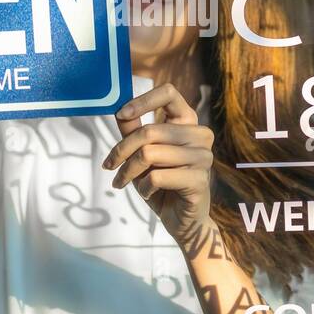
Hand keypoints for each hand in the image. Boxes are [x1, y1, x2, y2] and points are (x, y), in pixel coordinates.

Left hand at [102, 84, 215, 240]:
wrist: (182, 220)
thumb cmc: (162, 183)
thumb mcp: (142, 154)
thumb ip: (133, 130)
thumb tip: (118, 108)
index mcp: (188, 122)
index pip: (168, 93)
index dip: (142, 101)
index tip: (121, 114)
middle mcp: (200, 135)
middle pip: (150, 130)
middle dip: (122, 150)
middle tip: (109, 165)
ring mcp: (203, 157)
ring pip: (150, 154)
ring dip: (129, 171)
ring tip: (123, 181)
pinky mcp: (199, 180)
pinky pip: (158, 177)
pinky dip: (144, 188)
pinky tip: (147, 194)